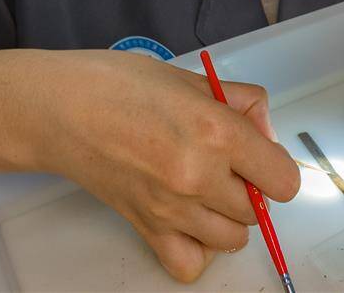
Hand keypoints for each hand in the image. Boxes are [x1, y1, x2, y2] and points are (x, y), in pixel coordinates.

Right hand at [25, 50, 299, 281]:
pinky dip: (196, 249)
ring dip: (226, 217)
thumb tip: (266, 132)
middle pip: (258, 210)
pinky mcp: (146, 228)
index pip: (284, 180)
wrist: (59, 109)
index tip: (260, 157)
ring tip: (204, 189)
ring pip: (232, 239)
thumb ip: (241, 103)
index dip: (276, 167)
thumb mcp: (191, 79)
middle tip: (223, 163)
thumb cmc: (119, 84)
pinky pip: (190, 264)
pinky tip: (188, 220)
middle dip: (249, 188)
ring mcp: (172, 208)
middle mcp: (199, 176)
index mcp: (216, 131)